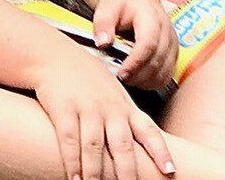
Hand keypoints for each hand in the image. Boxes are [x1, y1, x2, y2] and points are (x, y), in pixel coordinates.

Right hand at [32, 42, 175, 179]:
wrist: (55, 57)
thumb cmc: (86, 78)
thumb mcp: (113, 93)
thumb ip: (126, 116)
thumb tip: (142, 142)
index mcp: (125, 106)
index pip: (148, 131)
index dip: (160, 152)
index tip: (169, 171)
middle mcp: (110, 108)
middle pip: (123, 145)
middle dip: (128, 172)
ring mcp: (88, 108)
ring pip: (95, 147)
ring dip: (97, 174)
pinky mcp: (64, 109)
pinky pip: (70, 140)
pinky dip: (73, 162)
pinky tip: (75, 179)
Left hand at [93, 0, 178, 90]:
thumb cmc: (123, 4)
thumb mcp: (108, 7)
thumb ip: (103, 23)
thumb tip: (103, 43)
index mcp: (151, 17)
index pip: (149, 43)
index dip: (136, 62)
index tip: (121, 73)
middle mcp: (167, 31)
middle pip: (157, 60)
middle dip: (138, 75)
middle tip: (119, 78)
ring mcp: (173, 43)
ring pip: (164, 71)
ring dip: (145, 81)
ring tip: (127, 78)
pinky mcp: (173, 54)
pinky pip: (167, 75)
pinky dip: (152, 83)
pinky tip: (138, 79)